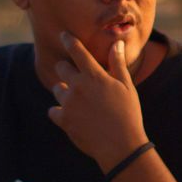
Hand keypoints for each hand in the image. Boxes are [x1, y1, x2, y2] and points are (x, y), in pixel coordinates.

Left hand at [48, 32, 146, 173]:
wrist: (121, 146)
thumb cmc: (128, 114)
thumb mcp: (127, 86)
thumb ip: (117, 63)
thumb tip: (116, 43)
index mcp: (95, 75)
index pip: (77, 50)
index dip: (69, 40)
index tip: (63, 35)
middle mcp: (78, 86)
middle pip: (61, 68)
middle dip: (66, 69)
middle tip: (75, 78)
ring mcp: (69, 103)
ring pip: (57, 89)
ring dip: (64, 92)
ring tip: (79, 102)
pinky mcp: (63, 120)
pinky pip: (52, 110)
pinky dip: (59, 112)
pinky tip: (72, 116)